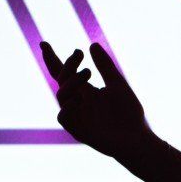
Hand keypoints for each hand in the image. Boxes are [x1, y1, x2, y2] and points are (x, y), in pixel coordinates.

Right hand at [39, 39, 152, 161]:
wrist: (137, 138)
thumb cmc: (129, 114)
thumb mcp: (117, 84)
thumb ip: (105, 66)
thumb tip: (92, 45)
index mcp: (85, 90)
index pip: (64, 72)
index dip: (52, 58)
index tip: (43, 43)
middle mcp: (78, 101)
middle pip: (62, 80)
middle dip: (67, 64)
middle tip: (79, 53)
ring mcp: (76, 116)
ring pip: (62, 95)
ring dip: (71, 81)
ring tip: (88, 72)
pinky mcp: (77, 130)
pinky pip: (63, 117)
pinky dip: (67, 106)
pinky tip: (78, 100)